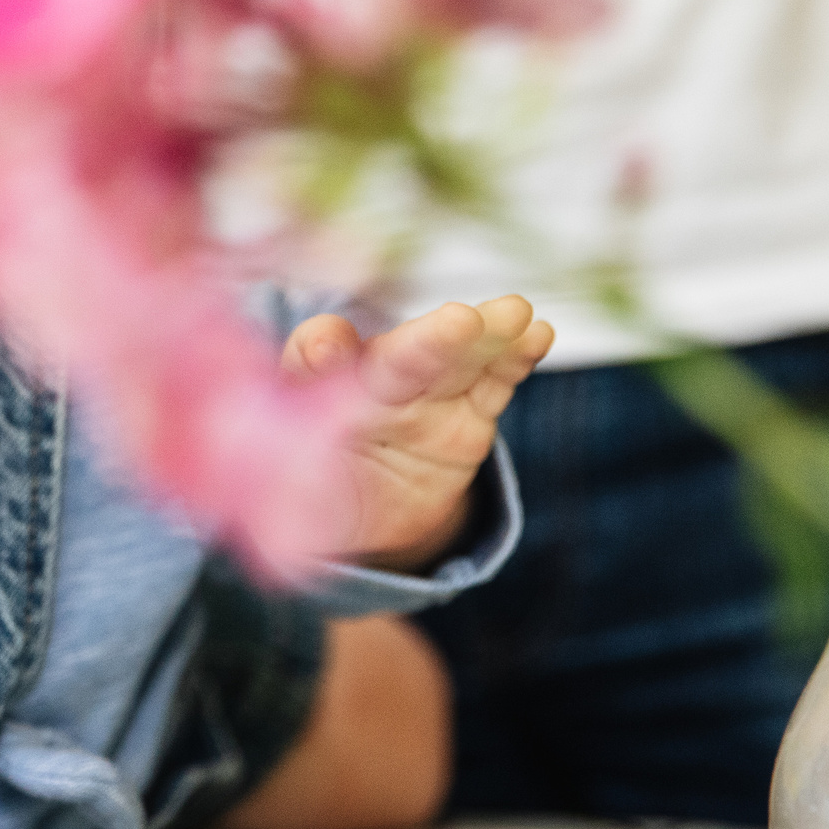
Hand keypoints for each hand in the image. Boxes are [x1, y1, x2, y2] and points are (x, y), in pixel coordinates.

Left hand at [282, 296, 550, 570]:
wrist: (370, 514)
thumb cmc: (319, 492)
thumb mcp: (293, 496)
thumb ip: (292, 480)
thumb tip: (301, 478)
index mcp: (320, 396)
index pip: (312, 362)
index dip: (319, 351)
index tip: (326, 346)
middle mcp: (374, 385)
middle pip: (400, 359)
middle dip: (430, 341)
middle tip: (459, 322)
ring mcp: (426, 394)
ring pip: (456, 362)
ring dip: (485, 338)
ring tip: (513, 314)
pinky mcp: (470, 412)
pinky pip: (493, 384)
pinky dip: (514, 359)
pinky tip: (536, 334)